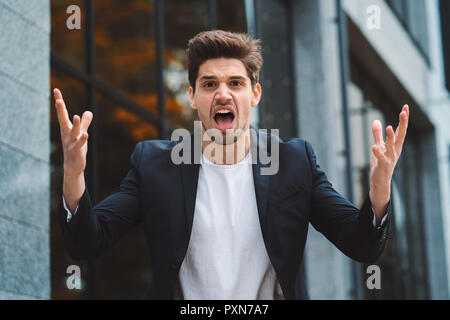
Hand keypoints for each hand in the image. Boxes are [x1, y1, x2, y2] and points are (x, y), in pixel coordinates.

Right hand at [54, 88, 92, 175]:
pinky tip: (85, 135)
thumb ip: (84, 123)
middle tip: (58, 100)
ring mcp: (71, 143)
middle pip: (63, 120)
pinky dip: (82, 140)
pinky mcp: (76, 151)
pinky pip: (79, 145)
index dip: (59, 101)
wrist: (73, 166)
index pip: (62, 113)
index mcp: (67, 129)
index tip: (55, 90)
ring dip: (75, 125)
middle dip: (61, 111)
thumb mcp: (81, 133)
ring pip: (73, 133)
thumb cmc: (76, 148)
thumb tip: (89, 112)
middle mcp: (67, 134)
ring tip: (76, 116)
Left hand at [369, 105, 408, 220]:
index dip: (403, 118)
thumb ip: (377, 134)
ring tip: (388, 127)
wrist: (380, 181)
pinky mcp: (382, 165)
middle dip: (402, 123)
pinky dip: (377, 152)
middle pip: (400, 135)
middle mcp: (395, 150)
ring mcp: (390, 158)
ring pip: (391, 146)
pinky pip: (380, 158)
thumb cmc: (380, 163)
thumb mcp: (379, 145)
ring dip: (389, 137)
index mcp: (396, 145)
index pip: (401, 129)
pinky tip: (374, 147)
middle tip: (403, 112)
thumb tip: (376, 120)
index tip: (405, 106)